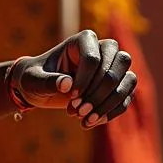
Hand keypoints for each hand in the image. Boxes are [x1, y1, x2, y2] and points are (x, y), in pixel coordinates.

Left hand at [13, 30, 135, 127]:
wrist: (39, 89)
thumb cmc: (34, 78)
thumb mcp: (33, 80)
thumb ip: (48, 81)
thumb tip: (66, 84)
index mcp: (83, 40)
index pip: (94, 57)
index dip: (85, 79)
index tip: (71, 97)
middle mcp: (102, 49)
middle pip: (119, 63)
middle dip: (99, 91)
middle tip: (78, 111)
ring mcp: (113, 67)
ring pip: (129, 79)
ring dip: (109, 102)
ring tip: (86, 119)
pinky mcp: (117, 86)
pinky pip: (126, 98)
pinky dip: (111, 112)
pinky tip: (91, 122)